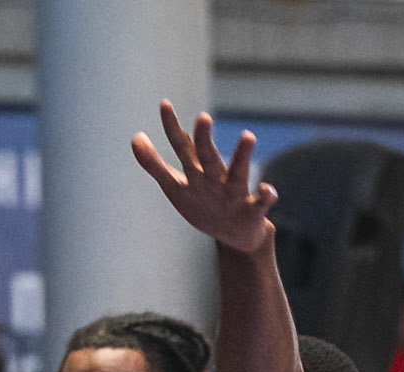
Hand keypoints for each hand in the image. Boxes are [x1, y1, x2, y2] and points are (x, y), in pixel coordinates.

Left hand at [132, 103, 275, 253]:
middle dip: (204, 140)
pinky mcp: (254, 211)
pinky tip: (267, 190)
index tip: (164, 104)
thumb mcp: (176, 187)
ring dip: (242, 156)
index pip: (183, 146)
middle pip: (208, 156)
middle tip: (202, 118)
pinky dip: (267, 195)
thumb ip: (154, 164)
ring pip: (239, 173)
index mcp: (199, 171)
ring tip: (248, 136)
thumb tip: (135, 137)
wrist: (236, 235)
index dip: (172, 128)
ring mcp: (236, 192)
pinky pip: (263, 203)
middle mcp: (217, 176)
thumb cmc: (205, 205)